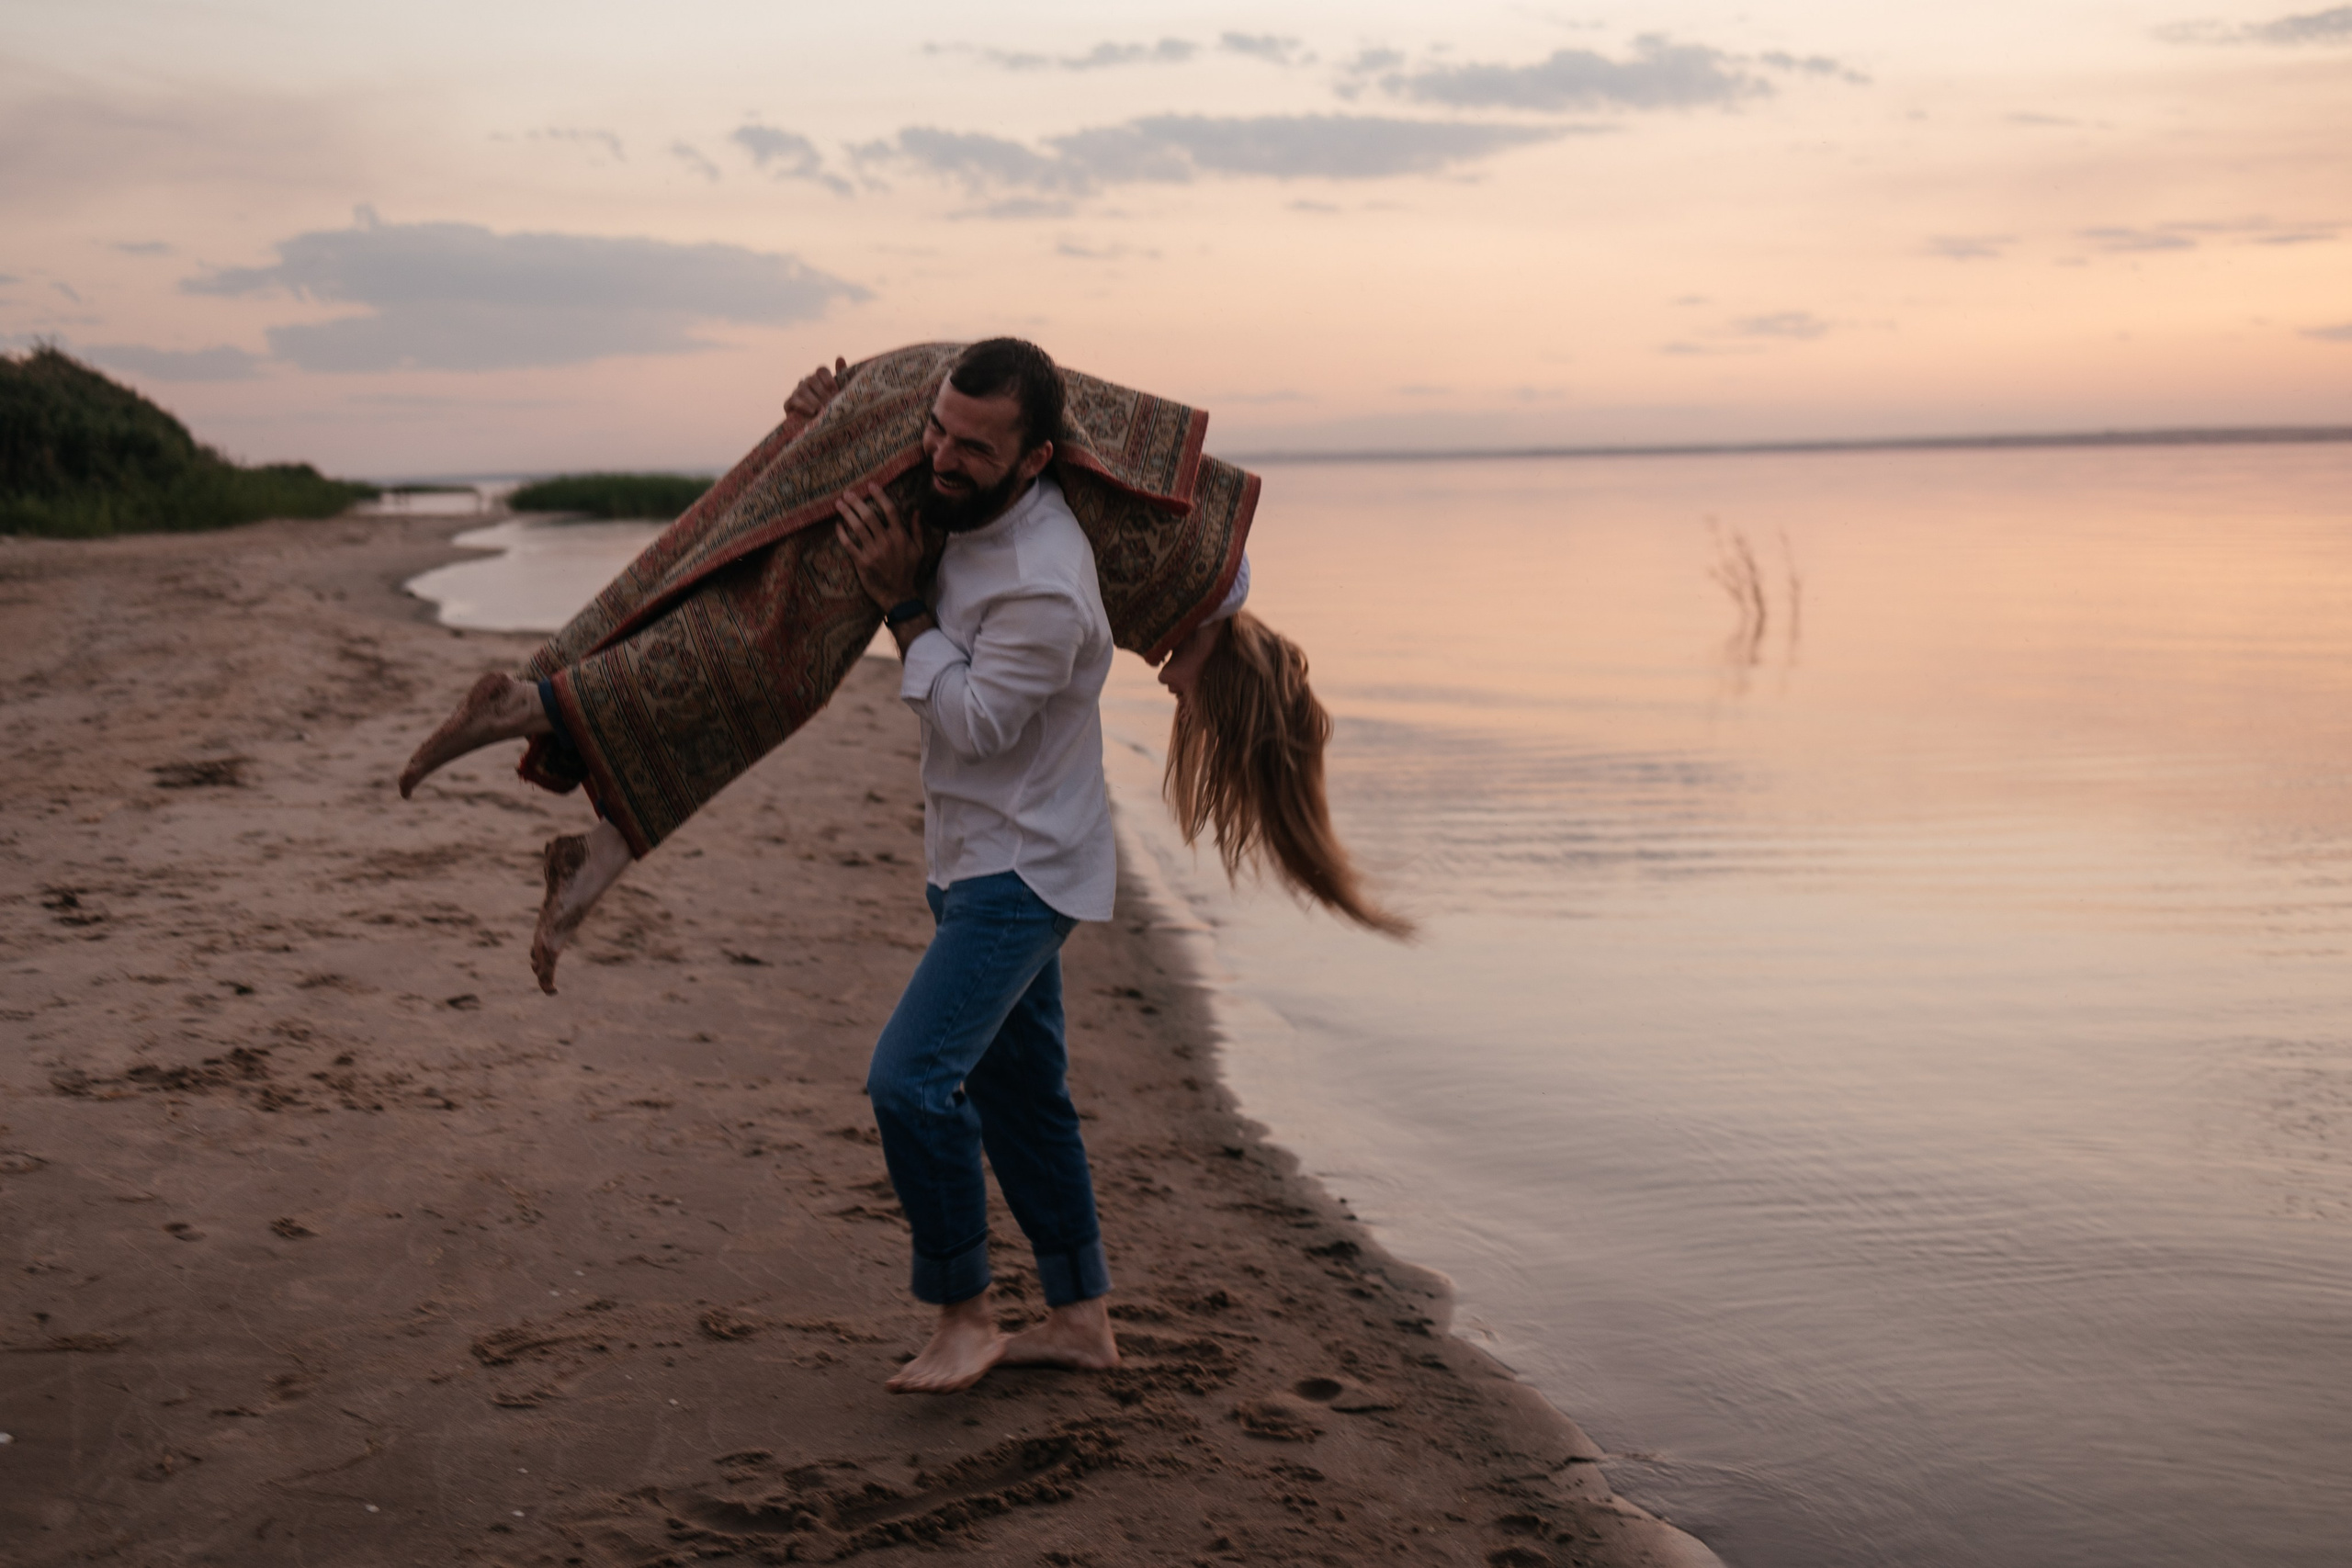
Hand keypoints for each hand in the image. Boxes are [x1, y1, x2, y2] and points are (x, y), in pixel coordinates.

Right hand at [785, 357, 850, 420]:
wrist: (818, 426)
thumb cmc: (830, 407)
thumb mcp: (838, 394)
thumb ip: (841, 376)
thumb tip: (839, 357)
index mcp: (819, 378)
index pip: (821, 370)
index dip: (828, 379)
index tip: (836, 391)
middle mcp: (806, 382)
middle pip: (812, 380)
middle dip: (822, 392)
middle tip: (830, 403)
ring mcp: (797, 391)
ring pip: (802, 390)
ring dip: (813, 400)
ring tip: (822, 409)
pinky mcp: (789, 403)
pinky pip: (794, 400)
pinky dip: (803, 406)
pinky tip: (812, 412)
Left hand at [834, 483, 923, 609]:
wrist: (899, 593)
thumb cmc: (908, 570)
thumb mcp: (919, 549)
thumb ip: (916, 529)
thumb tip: (916, 511)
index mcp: (900, 536)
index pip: (890, 510)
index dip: (879, 495)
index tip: (870, 485)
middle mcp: (886, 541)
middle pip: (869, 516)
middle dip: (857, 502)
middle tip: (847, 493)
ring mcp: (873, 552)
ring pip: (857, 528)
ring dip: (847, 514)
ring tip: (838, 504)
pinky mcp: (862, 562)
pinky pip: (849, 544)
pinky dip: (842, 533)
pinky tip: (837, 525)